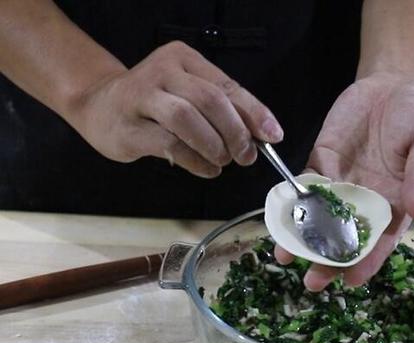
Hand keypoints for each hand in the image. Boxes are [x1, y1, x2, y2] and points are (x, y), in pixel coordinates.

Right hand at [66, 41, 282, 177]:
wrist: (98, 104)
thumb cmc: (154, 103)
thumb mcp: (189, 94)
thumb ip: (222, 109)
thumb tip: (262, 134)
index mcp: (184, 59)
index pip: (228, 85)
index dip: (254, 112)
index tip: (273, 135)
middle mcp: (163, 71)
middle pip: (210, 100)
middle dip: (236, 132)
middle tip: (246, 156)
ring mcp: (142, 96)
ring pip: (188, 118)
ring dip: (214, 145)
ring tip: (223, 161)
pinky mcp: (129, 126)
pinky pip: (170, 144)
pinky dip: (195, 161)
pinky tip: (207, 169)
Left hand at [276, 72, 413, 290]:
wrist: (395, 84)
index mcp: (396, 203)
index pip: (381, 241)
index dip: (367, 262)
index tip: (352, 281)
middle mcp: (366, 201)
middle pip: (345, 238)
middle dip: (328, 261)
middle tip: (312, 282)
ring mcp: (342, 184)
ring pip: (320, 218)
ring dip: (303, 238)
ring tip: (285, 256)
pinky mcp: (323, 163)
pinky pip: (305, 186)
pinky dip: (291, 202)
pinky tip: (278, 217)